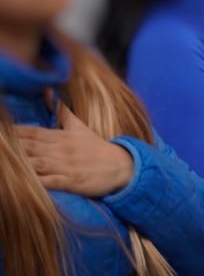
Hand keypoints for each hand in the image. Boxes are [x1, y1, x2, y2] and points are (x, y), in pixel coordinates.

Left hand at [14, 105, 133, 197]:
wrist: (120, 166)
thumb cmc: (96, 148)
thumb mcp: (80, 127)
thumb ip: (63, 112)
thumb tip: (50, 93)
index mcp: (60, 136)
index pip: (31, 132)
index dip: (12, 132)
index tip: (0, 131)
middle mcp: (60, 150)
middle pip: (29, 147)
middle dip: (10, 147)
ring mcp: (64, 166)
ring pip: (36, 164)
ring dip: (19, 164)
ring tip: (5, 164)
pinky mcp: (70, 182)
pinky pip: (49, 182)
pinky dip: (36, 182)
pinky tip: (23, 183)